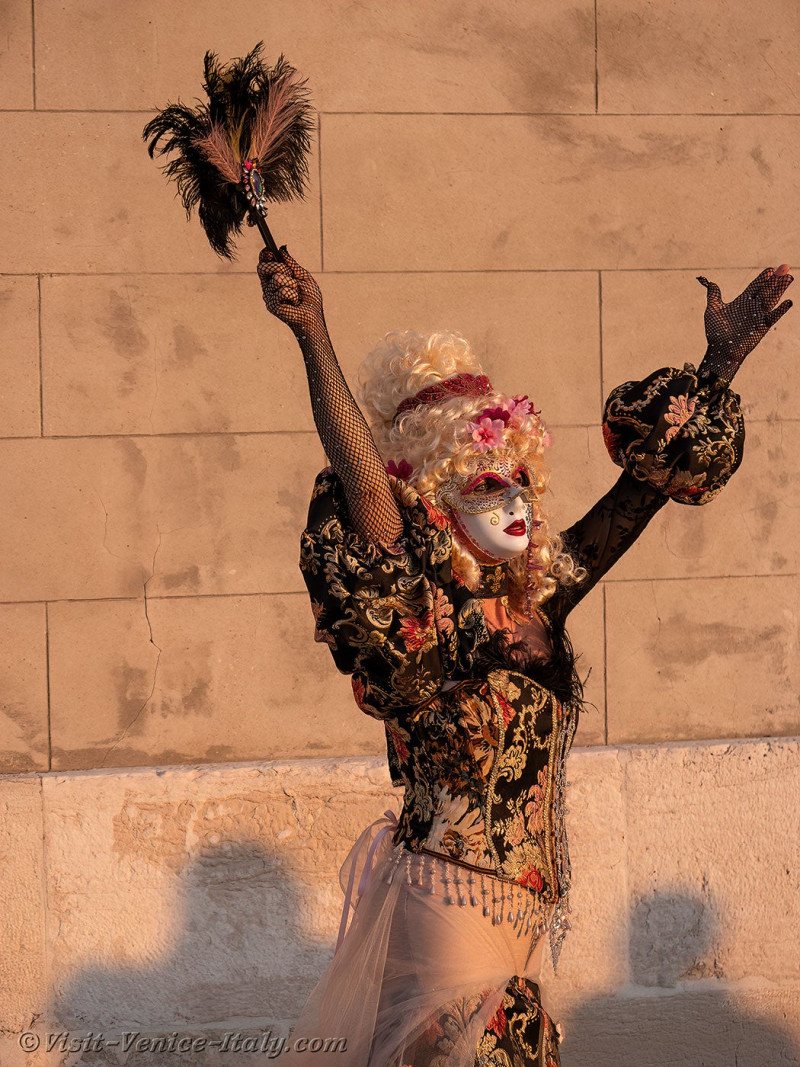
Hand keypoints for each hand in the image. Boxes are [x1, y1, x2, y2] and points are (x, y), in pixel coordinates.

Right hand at [257, 246, 325, 341]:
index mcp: (274, 278)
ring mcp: (269, 296)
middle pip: (263, 267)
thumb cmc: (309, 298)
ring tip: (297, 294)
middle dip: (280, 267)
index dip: (265, 255)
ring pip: (277, 278)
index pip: (264, 263)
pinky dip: (293, 294)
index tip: (271, 251)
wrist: (313, 316)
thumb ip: (292, 264)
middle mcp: (268, 286)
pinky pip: (283, 290)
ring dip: (292, 284)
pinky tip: (295, 302)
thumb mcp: (303, 276)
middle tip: (291, 275)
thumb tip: (282, 249)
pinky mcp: (272, 305)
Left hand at [697, 264, 792, 382]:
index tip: (770, 270)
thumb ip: (714, 297)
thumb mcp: (713, 311)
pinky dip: (781, 310)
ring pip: (772, 299)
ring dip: (780, 289)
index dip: (762, 278)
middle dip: (775, 279)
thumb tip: (711, 283)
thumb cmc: (716, 332)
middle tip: (784, 267)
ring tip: (788, 278)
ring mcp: (758, 316)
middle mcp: (752, 307)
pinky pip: (773, 317)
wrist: (720, 350)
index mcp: (742, 301)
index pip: (755, 286)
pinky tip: (788, 302)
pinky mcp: (762, 326)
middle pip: (766, 290)